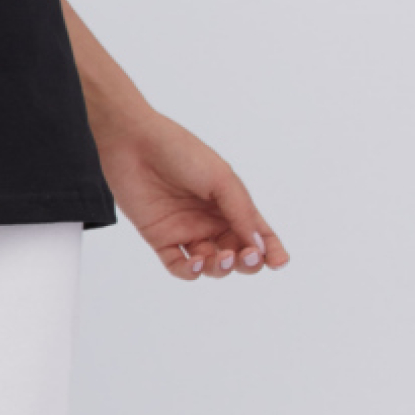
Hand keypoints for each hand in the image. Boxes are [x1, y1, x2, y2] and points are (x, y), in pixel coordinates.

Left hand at [98, 112, 291, 282]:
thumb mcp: (220, 180)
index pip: (256, 234)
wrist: (135, 143)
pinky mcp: (160, 238)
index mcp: (230, 204)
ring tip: (223, 257)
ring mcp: (185, 231)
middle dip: (247, 262)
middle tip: (248, 256)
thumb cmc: (181, 153)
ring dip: (220, 268)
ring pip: (210, 264)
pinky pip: (178, 265)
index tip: (279, 262)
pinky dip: (190, 271)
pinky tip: (196, 263)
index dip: (271, 251)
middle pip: (236, 254)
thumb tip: (260, 247)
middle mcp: (210, 221)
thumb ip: (240, 213)